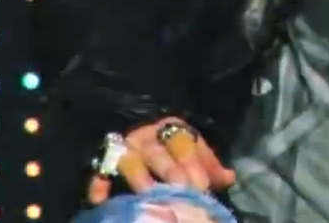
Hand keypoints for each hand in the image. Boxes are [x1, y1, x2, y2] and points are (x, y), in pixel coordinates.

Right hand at [86, 118, 236, 204]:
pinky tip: (101, 199)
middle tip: (181, 191)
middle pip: (159, 152)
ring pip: (131, 160)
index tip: (201, 185)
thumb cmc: (171, 148)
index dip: (193, 163)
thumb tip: (229, 178)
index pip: (183, 142)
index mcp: (171, 129)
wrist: (137, 134)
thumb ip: (209, 165)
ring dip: (139, 177)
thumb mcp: (192, 152)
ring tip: (148, 194)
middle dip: (171, 171)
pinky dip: (100, 185)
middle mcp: (146, 137)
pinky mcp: (104, 163)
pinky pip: (100, 173)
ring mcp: (124, 149)